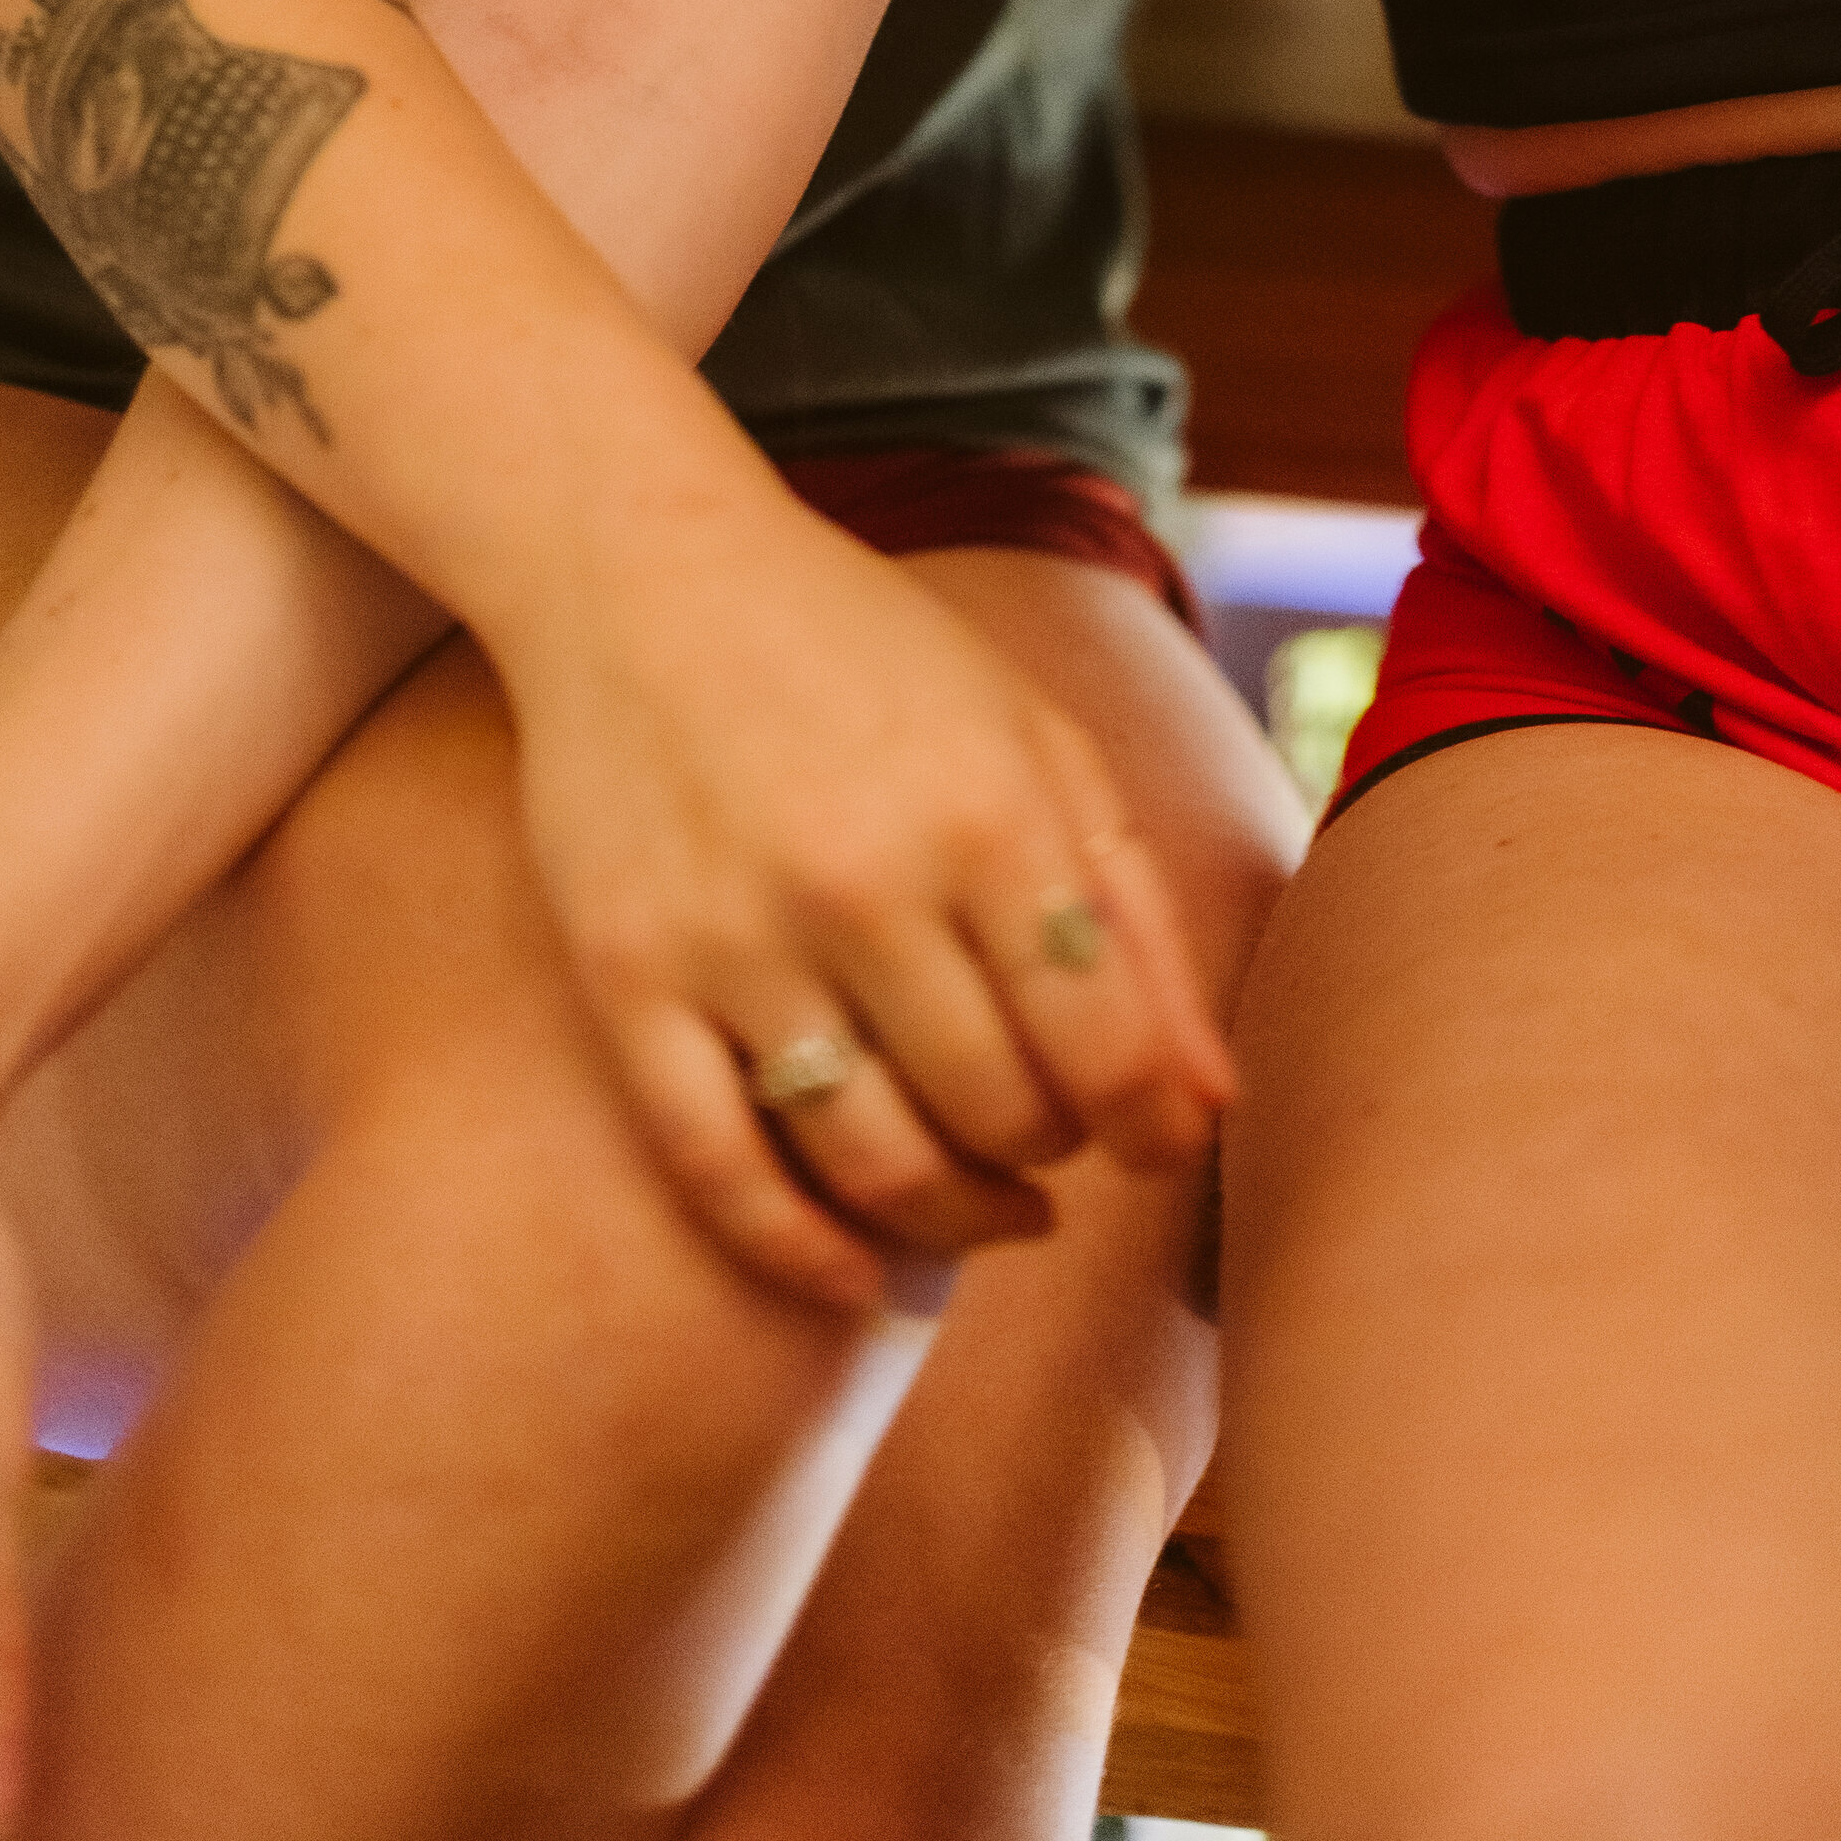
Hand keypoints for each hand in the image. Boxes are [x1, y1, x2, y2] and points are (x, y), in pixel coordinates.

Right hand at [499, 463, 1231, 1312]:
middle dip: (1051, 1154)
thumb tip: (1211, 1105)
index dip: (1153, 1127)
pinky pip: (721, 1173)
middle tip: (1050, 1136)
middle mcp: (866, 882)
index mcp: (988, 810)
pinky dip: (803, 1254)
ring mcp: (737, 939)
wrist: (638, 568)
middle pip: (1002, 1117)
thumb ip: (1132, 912)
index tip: (1154, 1139)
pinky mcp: (628, 982)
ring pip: (876, 1165)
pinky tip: (859, 1273)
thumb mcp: (1030, 738)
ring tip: (985, 1204)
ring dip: (953, 1220)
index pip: (1110, 1050)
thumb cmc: (867, 658)